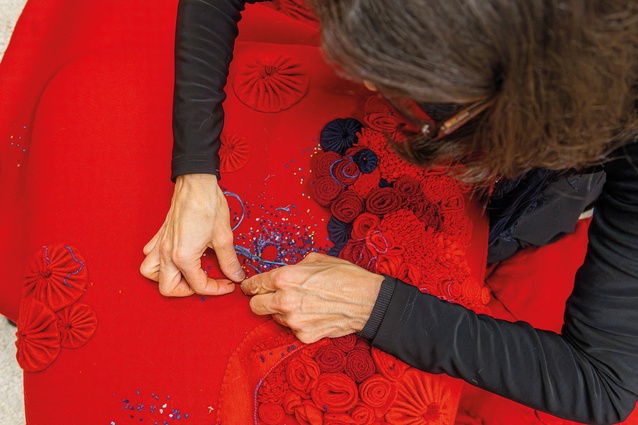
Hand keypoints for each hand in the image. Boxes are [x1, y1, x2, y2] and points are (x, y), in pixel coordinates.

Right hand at [140, 174, 244, 295]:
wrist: (196, 183)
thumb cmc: (208, 205)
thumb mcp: (223, 237)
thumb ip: (229, 261)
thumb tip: (236, 275)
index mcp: (184, 257)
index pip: (198, 286)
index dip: (217, 289)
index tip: (229, 284)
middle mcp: (167, 254)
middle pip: (168, 288)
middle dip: (188, 291)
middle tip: (206, 282)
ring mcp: (160, 244)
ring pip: (151, 274)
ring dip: (167, 279)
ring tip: (186, 275)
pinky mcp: (160, 235)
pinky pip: (150, 255)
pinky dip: (159, 262)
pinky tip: (176, 258)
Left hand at [241, 252, 382, 342]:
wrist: (367, 301)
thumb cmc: (345, 276)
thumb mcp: (316, 260)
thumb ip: (294, 266)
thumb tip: (285, 272)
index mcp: (285, 278)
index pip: (254, 285)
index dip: (250, 286)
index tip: (249, 287)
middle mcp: (284, 301)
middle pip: (255, 306)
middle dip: (259, 301)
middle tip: (270, 297)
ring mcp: (293, 321)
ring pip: (274, 318)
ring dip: (282, 312)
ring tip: (302, 304)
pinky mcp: (303, 336)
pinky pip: (292, 329)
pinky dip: (298, 323)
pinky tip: (313, 314)